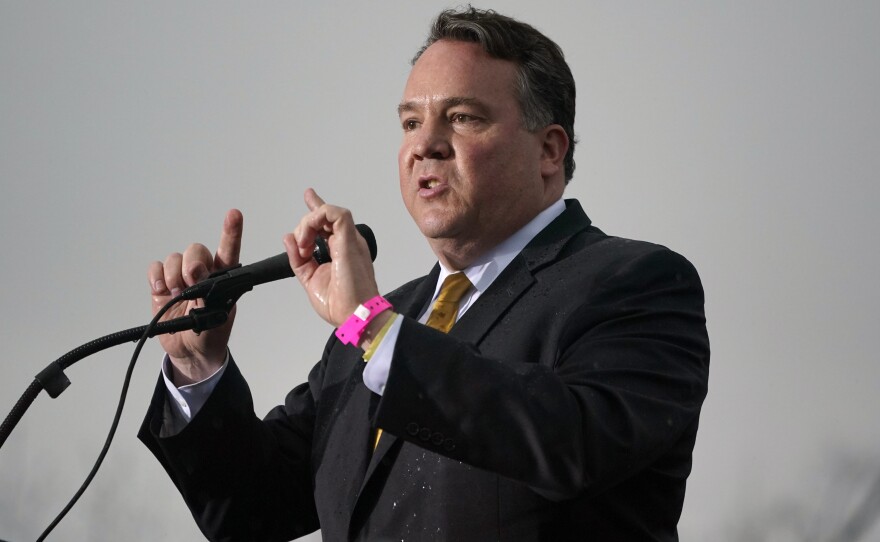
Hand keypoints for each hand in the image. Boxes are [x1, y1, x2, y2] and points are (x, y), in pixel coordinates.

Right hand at [148, 209, 242, 383]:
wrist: (191, 352)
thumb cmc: (211, 333)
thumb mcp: (217, 318)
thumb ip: (209, 296)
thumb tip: (196, 280)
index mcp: (223, 277)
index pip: (228, 250)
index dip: (231, 232)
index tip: (234, 215)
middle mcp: (202, 272)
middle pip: (195, 250)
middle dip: (193, 262)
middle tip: (192, 280)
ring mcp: (181, 277)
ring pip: (175, 258)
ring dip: (174, 275)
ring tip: (177, 294)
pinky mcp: (162, 285)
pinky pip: (156, 268)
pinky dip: (157, 277)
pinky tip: (162, 291)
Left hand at [283, 189, 380, 328]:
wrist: (356, 315)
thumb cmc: (341, 304)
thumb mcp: (311, 279)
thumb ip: (299, 259)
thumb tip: (289, 239)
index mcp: (341, 250)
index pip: (328, 222)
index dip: (317, 207)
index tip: (308, 195)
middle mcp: (347, 242)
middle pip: (324, 216)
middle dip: (304, 227)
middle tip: (301, 250)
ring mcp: (349, 239)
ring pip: (328, 211)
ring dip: (309, 223)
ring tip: (304, 243)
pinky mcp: (349, 239)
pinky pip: (334, 213)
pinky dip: (317, 218)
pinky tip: (308, 237)